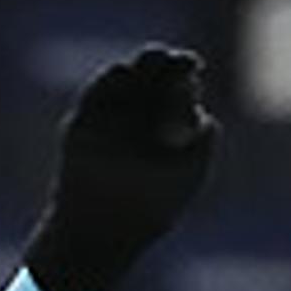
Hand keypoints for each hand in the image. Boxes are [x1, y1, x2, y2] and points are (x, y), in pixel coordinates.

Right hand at [26, 44, 218, 290]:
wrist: (104, 232)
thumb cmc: (152, 210)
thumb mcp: (187, 176)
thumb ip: (200, 145)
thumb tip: (207, 118)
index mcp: (168, 123)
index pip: (177, 86)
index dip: (184, 73)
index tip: (192, 66)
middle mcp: (139, 115)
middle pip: (152, 77)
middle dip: (163, 63)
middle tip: (176, 58)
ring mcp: (110, 117)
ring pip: (124, 80)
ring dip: (137, 68)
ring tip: (150, 61)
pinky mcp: (82, 123)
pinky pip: (96, 95)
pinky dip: (109, 83)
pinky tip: (123, 74)